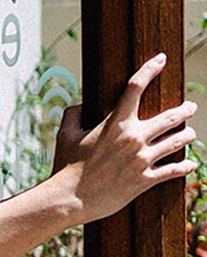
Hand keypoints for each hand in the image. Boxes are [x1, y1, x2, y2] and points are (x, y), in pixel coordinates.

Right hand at [50, 53, 196, 222]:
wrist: (70, 198)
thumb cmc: (66, 165)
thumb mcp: (65, 135)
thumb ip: (73, 114)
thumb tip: (81, 105)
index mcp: (114, 124)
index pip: (135, 88)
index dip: (149, 69)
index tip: (160, 59)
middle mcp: (133, 138)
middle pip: (170, 117)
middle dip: (184, 110)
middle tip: (190, 107)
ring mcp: (142, 160)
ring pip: (178, 142)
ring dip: (187, 136)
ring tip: (190, 133)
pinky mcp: (145, 180)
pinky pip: (174, 171)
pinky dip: (185, 167)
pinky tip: (190, 164)